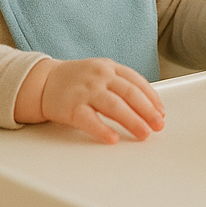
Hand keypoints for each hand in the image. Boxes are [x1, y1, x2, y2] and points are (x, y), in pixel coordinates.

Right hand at [16, 57, 165, 143]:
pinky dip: (102, 130)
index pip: (137, 82)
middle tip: (158, 125)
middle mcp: (100, 77)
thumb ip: (121, 83)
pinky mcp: (72, 107)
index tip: (161, 113)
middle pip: (130, 94)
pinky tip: (112, 139)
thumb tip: (147, 105)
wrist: (44, 81)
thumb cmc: (78, 80)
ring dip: (132, 121)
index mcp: (110, 67)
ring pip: (114, 106)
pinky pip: (89, 120)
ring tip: (144, 134)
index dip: (152, 98)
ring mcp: (86, 91)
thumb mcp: (102, 72)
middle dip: (147, 111)